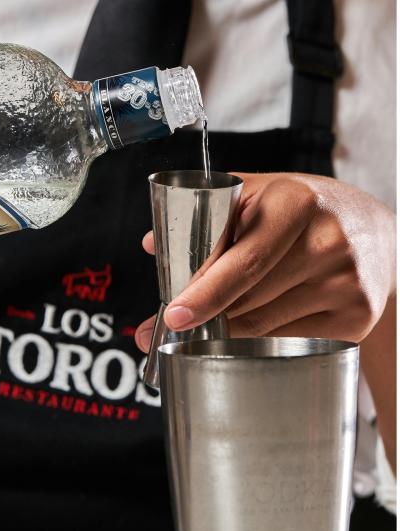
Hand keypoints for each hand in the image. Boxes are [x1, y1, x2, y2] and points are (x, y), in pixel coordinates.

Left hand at [135, 172, 395, 350]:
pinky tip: (263, 320)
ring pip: (263, 323)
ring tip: (220, 318)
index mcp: (296, 201)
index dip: (205, 292)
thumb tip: (152, 245)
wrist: (380, 235)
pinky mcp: (356, 317)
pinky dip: (264, 336)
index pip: (244, 260)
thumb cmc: (310, 210)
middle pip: (248, 298)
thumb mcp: (266, 192)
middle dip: (208, 313)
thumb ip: (210, 213)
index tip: (174, 316)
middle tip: (180, 323)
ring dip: (232, 325)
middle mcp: (326, 241)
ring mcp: (345, 283)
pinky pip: (289, 339)